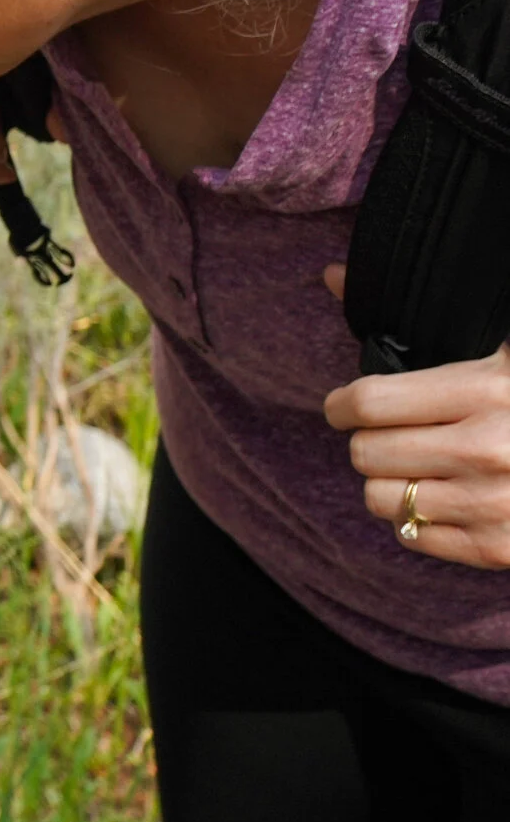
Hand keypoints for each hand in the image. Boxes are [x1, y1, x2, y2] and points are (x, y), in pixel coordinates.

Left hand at [324, 265, 509, 567]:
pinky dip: (419, 517)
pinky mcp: (499, 548)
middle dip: (370, 441)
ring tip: (419, 466)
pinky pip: (413, 535)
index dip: (343, 404)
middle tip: (391, 436)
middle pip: (364, 452)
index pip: (368, 401)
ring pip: (379, 498)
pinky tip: (445, 495)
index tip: (343, 406)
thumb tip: (328, 273)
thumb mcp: (493, 349)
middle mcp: (488, 450)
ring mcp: (494, 504)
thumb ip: (413, 317)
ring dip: (391, 482)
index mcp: (486, 390)